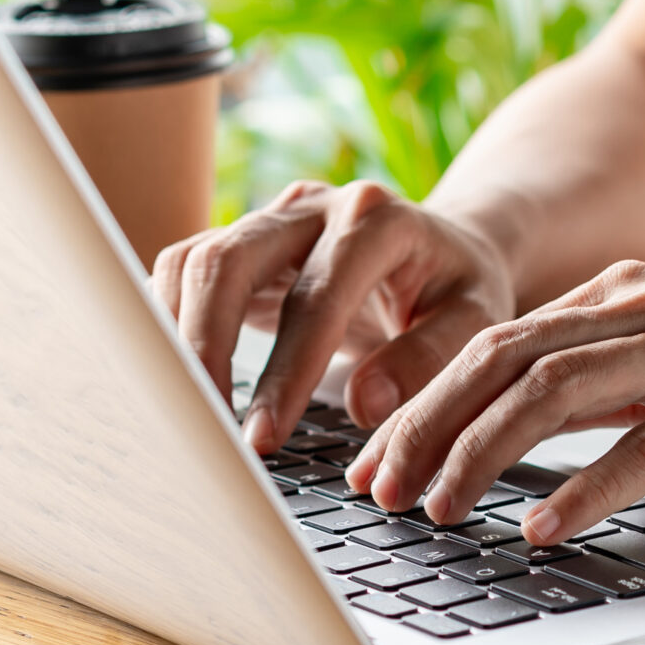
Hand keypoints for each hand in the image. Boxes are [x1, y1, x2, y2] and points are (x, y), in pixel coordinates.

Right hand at [151, 180, 516, 453]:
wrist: (446, 250)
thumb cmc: (459, 292)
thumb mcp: (476, 323)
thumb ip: (427, 360)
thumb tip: (364, 405)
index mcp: (378, 220)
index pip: (316, 296)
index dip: (286, 371)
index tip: (264, 438)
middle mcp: (316, 206)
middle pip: (230, 260)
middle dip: (205, 348)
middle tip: (203, 425)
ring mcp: (273, 219)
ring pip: (194, 262)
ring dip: (175, 336)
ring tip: (183, 408)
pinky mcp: (244, 242)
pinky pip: (185, 272)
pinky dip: (167, 321)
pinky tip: (173, 376)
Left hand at [344, 261, 644, 544]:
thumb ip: (611, 367)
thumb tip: (518, 412)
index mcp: (629, 292)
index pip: (497, 338)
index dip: (423, 398)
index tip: (374, 457)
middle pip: (506, 358)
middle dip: (426, 425)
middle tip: (376, 487)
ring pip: (560, 391)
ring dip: (482, 453)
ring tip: (437, 509)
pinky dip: (587, 486)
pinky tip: (544, 525)